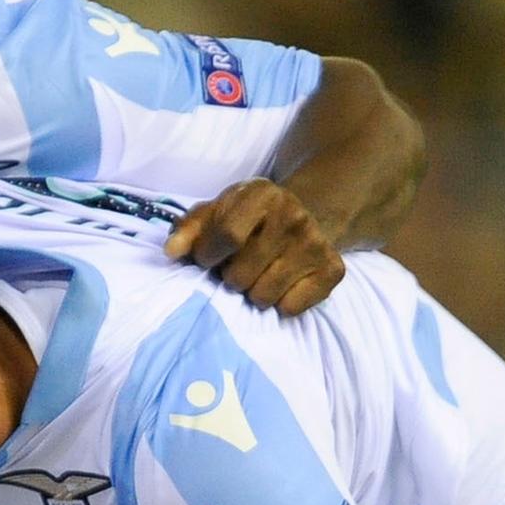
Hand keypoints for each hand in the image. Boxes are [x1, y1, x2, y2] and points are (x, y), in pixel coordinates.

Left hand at [167, 181, 346, 315]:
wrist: (303, 216)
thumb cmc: (246, 219)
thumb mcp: (215, 213)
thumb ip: (188, 230)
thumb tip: (172, 251)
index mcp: (263, 195)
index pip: (227, 236)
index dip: (208, 256)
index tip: (206, 259)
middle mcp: (294, 216)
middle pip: (241, 275)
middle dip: (229, 278)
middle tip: (236, 268)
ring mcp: (316, 244)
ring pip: (263, 296)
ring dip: (252, 293)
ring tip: (257, 275)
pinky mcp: (333, 270)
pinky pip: (290, 308)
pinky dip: (280, 304)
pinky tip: (280, 284)